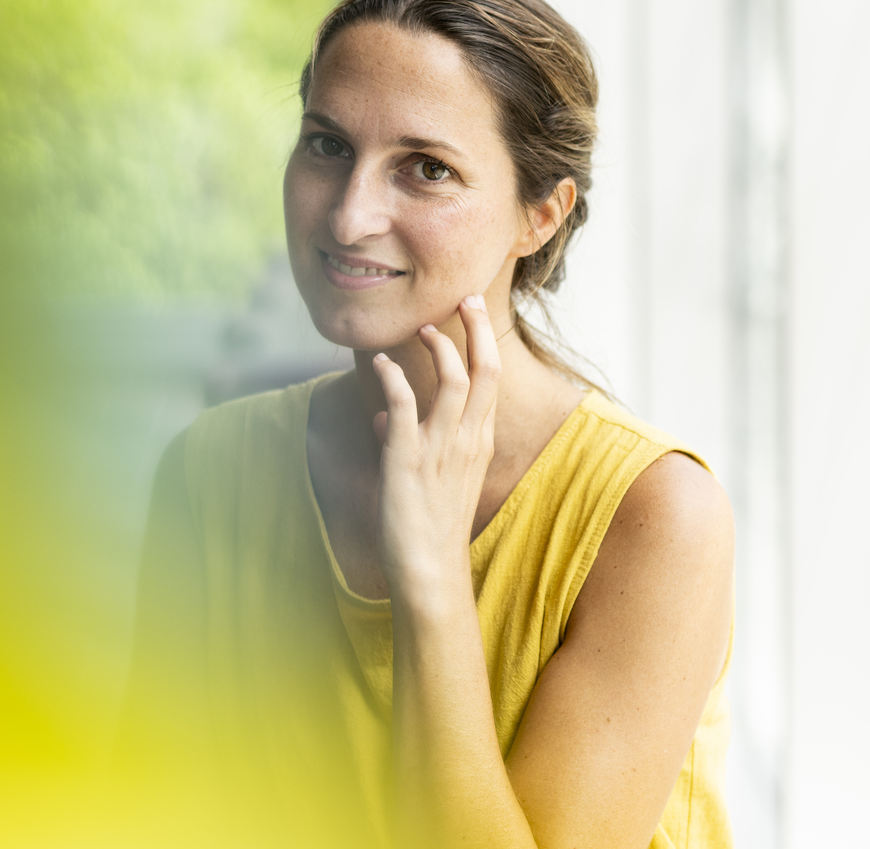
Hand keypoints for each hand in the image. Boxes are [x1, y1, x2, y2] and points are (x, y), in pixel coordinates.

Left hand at [371, 294, 502, 593]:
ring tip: (422, 328)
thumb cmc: (429, 526)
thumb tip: (383, 417)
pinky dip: (392, 378)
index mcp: (479, 442)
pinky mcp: (408, 459)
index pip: (490, 379)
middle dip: (476, 329)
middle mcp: (468, 440)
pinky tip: (380, 366)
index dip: (482, 340)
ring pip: (452, 380)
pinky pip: (403, 405)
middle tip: (465, 297)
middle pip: (484, 370)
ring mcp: (440, 448)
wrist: (429, 571)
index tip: (471, 311)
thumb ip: (407, 439)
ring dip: (437, 347)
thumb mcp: (428, 477)